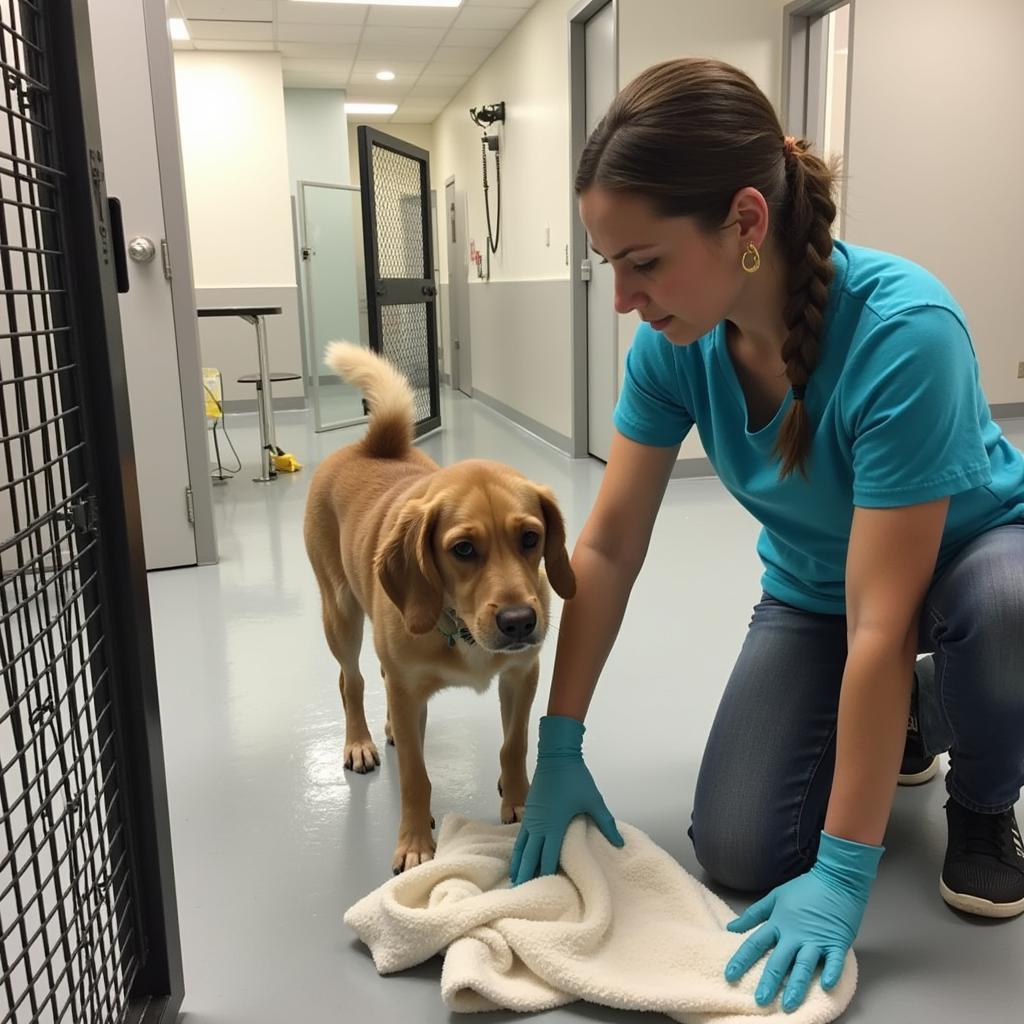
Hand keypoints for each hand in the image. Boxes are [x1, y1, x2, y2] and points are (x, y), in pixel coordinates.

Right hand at [509, 715, 622, 884]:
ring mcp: (531, 817)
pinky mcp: (529, 810)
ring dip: (519, 863)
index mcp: (554, 825)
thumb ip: (606, 823)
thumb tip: (620, 843)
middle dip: (526, 875)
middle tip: (521, 894)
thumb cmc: (576, 778)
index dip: (544, 875)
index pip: (547, 857)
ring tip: (515, 880)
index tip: (542, 892)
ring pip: (522, 846)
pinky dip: (518, 848)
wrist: (557, 755)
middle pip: (530, 856)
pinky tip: (518, 855)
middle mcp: (539, 825)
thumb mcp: (594, 801)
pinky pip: (520, 835)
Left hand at [724, 831, 883, 1012]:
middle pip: (779, 960)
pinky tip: (827, 985)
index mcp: (779, 923)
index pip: (756, 943)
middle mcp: (795, 934)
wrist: (836, 878)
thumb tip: (731, 927)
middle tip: (760, 1001)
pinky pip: (835, 961)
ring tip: (788, 1004)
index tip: (730, 975)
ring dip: (797, 985)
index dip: (742, 959)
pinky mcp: (837, 942)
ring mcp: (817, 939)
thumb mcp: (775, 897)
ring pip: (804, 965)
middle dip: (769, 981)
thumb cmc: (805, 888)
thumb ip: (754, 914)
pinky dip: (832, 972)